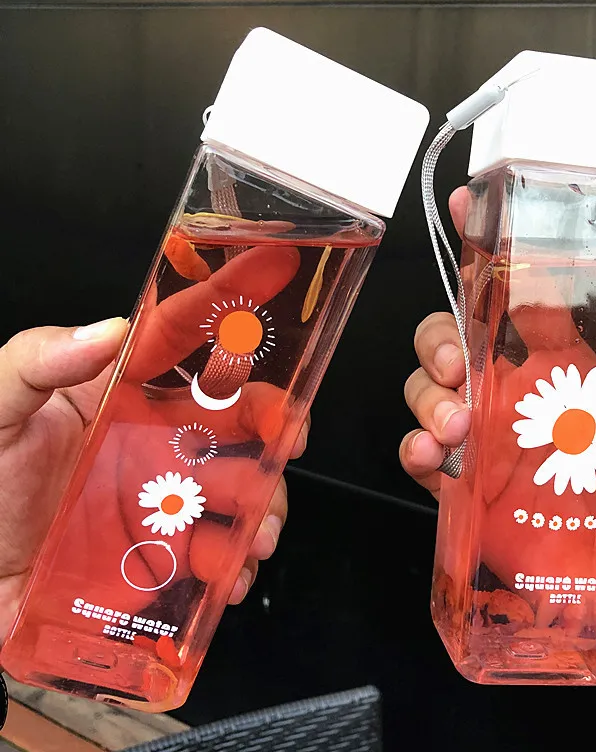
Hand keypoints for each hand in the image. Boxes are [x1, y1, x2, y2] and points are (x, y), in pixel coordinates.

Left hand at [0, 319, 306, 641]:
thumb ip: (36, 363)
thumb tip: (109, 331)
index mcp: (120, 396)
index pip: (185, 346)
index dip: (230, 321)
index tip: (273, 292)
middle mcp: (154, 442)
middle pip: (236, 419)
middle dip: (274, 424)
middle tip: (288, 438)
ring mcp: (167, 500)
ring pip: (242, 488)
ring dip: (266, 505)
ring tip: (256, 532)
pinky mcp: (167, 556)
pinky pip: (221, 555)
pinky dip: (239, 565)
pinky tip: (231, 574)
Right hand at [399, 187, 595, 626]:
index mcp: (548, 357)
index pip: (505, 292)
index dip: (481, 246)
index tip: (469, 207)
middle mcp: (505, 385)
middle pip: (447, 333)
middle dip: (439, 338)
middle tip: (460, 364)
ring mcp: (478, 430)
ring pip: (424, 386)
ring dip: (428, 395)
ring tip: (459, 425)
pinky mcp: (460, 479)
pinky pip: (418, 450)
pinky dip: (414, 447)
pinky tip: (433, 456)